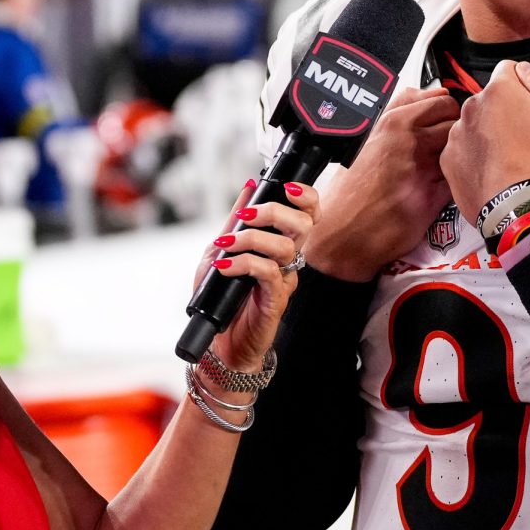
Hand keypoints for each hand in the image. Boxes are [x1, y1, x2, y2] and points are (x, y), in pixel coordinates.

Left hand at [195, 180, 320, 373]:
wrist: (222, 342)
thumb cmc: (224, 298)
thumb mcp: (222, 251)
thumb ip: (235, 222)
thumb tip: (249, 188)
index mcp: (280, 245)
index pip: (308, 215)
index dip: (306, 197)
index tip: (286, 187)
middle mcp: (287, 261)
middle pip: (303, 226)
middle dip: (275, 212)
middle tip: (247, 216)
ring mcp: (284, 281)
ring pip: (285, 247)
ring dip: (251, 239)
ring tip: (226, 245)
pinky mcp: (276, 301)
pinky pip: (268, 273)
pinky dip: (244, 263)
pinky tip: (225, 266)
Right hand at [304, 87, 459, 280]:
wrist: (343, 235)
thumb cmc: (350, 193)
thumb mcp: (365, 142)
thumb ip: (394, 117)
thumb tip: (423, 98)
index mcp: (390, 122)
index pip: (439, 98)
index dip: (446, 110)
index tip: (444, 119)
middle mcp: (407, 139)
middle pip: (454, 118)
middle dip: (456, 129)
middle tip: (447, 145)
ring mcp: (421, 166)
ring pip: (460, 145)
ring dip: (459, 153)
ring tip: (446, 166)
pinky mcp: (432, 195)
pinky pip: (459, 176)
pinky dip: (457, 180)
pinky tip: (443, 187)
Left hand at [440, 61, 529, 218]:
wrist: (526, 209)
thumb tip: (524, 69)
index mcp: (499, 91)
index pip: (507, 71)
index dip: (523, 88)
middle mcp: (471, 108)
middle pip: (488, 100)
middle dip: (503, 112)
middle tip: (524, 139)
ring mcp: (456, 136)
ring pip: (474, 125)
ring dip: (487, 134)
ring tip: (509, 159)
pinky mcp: (449, 162)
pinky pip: (462, 150)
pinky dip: (475, 156)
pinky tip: (494, 171)